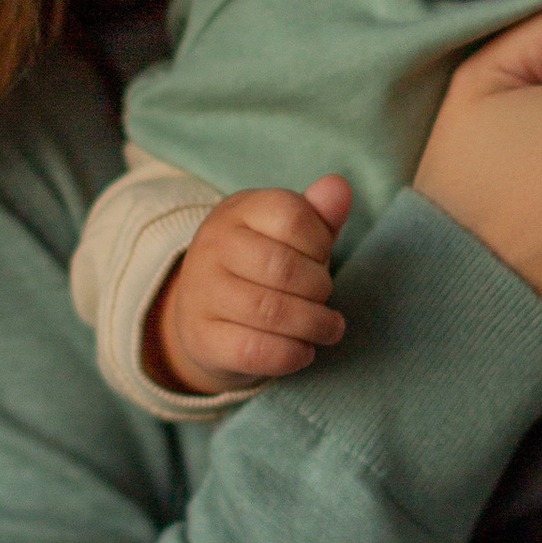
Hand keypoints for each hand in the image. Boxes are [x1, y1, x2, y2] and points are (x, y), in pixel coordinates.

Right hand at [148, 175, 352, 395]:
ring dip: (314, 325)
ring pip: (272, 312)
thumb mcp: (289, 235)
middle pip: (284, 268)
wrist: (202, 315)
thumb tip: (339, 188)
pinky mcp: (202, 338)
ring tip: (328, 328)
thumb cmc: (261, 268)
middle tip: (325, 299)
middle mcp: (212, 246)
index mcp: (238, 210)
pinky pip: (255, 350)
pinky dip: (292, 355)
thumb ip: (318, 214)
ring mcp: (202, 292)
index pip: (291, 216)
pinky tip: (304, 351)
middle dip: (319, 289)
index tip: (320, 259)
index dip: (320, 243)